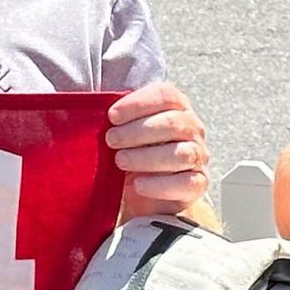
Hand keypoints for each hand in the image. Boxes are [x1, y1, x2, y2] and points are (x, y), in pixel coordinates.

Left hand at [107, 82, 209, 217]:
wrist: (149, 195)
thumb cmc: (136, 155)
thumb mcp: (126, 134)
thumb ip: (118, 121)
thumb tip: (91, 114)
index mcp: (177, 107)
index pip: (166, 95)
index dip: (138, 103)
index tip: (112, 116)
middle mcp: (193, 129)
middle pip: (173, 123)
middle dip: (137, 131)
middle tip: (111, 140)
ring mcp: (198, 156)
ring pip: (180, 153)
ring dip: (146, 157)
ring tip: (121, 161)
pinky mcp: (198, 183)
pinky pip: (186, 183)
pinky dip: (160, 185)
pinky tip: (139, 185)